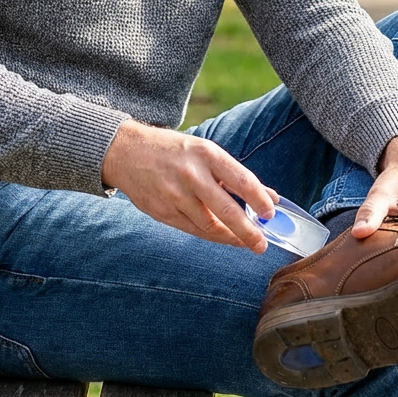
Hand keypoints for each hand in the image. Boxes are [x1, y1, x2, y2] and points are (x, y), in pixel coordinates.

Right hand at [101, 120, 278, 252]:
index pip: (241, 180)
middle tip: (261, 244)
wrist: (126, 152)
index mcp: (206, 154)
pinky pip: (192, 230)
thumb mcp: (206, 152)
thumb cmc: (173, 151)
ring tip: (244, 242)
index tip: (271, 214)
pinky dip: (210, 235)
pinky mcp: (162, 212)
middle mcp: (191, 175)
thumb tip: (271, 197)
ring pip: (209, 226)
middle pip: (226, 211)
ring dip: (230, 238)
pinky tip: (221, 236)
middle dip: (248, 232)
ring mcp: (175, 195)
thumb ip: (236, 176)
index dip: (259, 200)